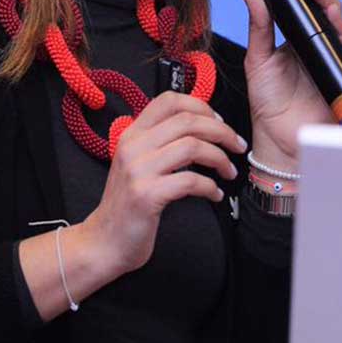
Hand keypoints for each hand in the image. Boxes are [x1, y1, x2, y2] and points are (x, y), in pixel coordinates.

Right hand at [84, 92, 245, 274]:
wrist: (104, 242)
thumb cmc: (128, 205)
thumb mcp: (137, 164)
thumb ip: (160, 143)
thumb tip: (200, 127)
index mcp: (132, 134)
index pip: (168, 100)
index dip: (201, 106)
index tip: (219, 121)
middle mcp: (133, 146)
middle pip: (187, 121)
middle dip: (222, 131)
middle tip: (237, 146)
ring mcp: (138, 170)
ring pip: (192, 146)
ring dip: (220, 158)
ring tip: (229, 172)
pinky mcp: (147, 195)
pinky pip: (190, 181)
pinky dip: (210, 187)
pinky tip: (215, 194)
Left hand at [241, 0, 341, 169]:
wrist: (280, 139)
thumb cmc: (269, 104)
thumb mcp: (257, 59)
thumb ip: (259, 26)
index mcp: (294, 38)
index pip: (301, 3)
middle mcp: (314, 43)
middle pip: (321, 5)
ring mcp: (329, 55)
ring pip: (334, 17)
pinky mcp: (340, 69)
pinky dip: (337, 23)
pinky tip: (328, 9)